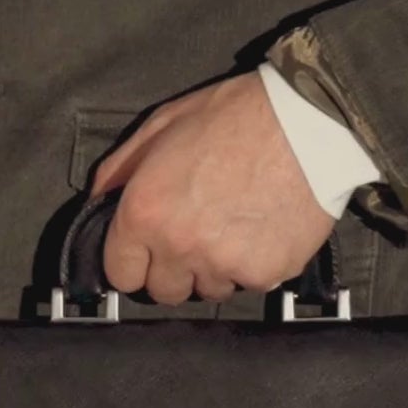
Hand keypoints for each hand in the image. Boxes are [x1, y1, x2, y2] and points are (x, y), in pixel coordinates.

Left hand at [87, 73, 336, 304]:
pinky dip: (254, 263)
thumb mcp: (161, 125)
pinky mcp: (266, 272)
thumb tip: (100, 203)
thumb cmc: (236, 115)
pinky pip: (249, 283)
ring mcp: (225, 264)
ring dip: (215, 267)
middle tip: (195, 232)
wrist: (308, 122)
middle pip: (164, 291)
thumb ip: (120, 170)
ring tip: (234, 224)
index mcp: (146, 212)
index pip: (120, 274)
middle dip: (174, 268)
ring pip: (209, 289)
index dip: (132, 260)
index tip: (146, 250)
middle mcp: (180, 245)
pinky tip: (262, 226)